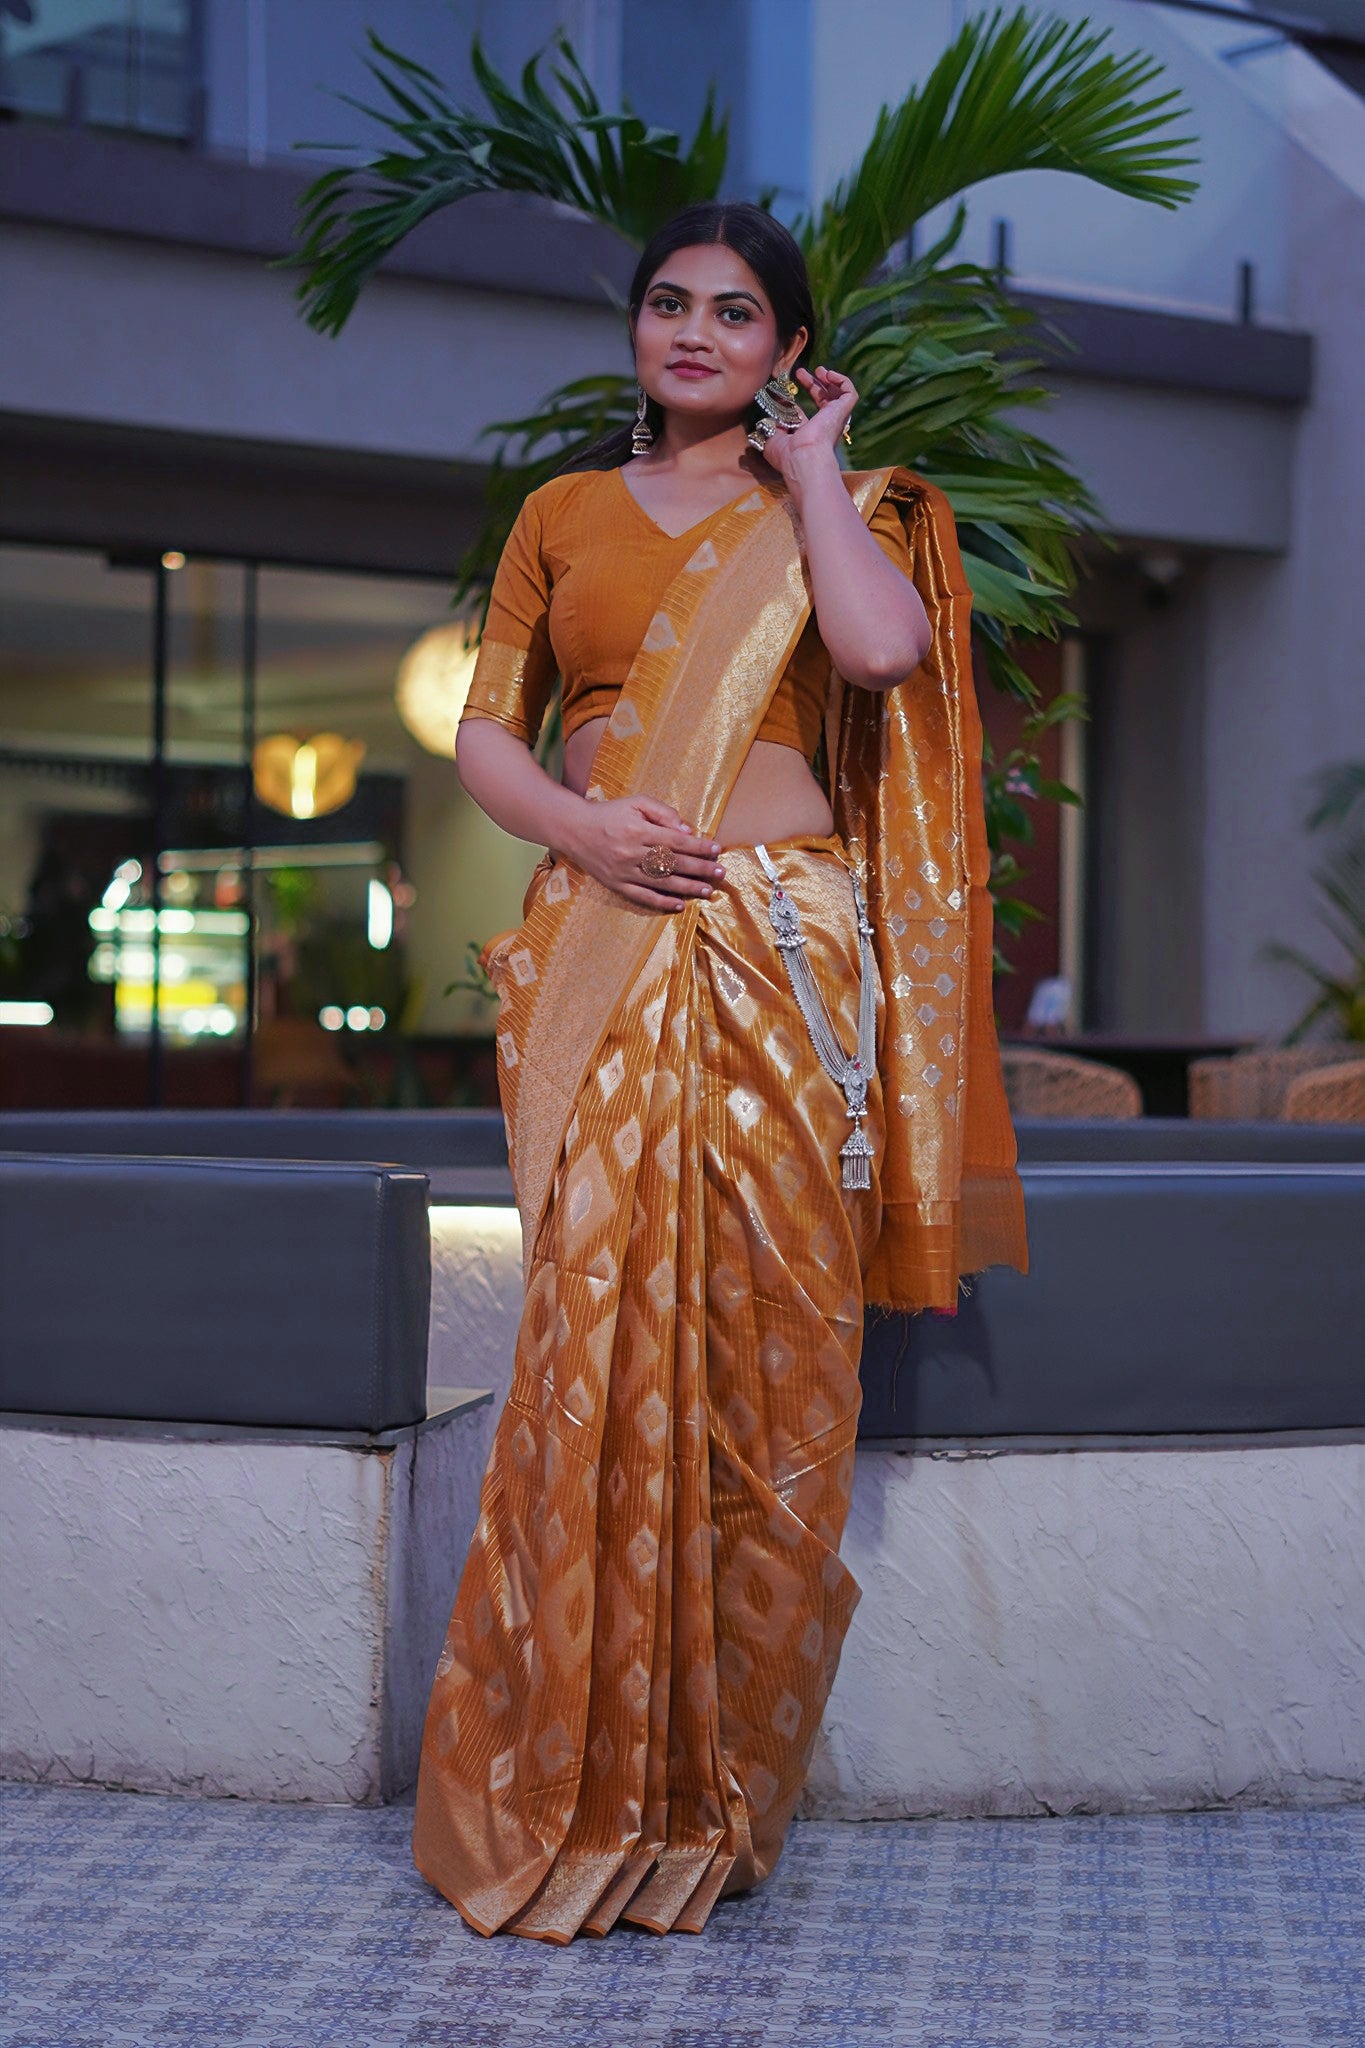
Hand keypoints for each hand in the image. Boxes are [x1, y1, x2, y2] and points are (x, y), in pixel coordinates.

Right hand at [563, 795, 724, 912]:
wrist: (574, 829)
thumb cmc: (610, 814)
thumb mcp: (635, 802)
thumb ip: (662, 812)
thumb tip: (687, 830)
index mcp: (638, 830)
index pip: (676, 841)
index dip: (698, 846)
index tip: (716, 849)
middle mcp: (632, 853)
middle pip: (673, 863)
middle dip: (700, 868)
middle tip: (720, 872)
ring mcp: (624, 871)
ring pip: (662, 882)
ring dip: (688, 887)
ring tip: (708, 890)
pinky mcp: (616, 885)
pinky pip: (642, 897)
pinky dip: (662, 902)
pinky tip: (680, 904)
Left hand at [757, 364, 855, 477]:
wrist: (802, 457)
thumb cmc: (787, 455)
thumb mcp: (771, 437)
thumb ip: (770, 425)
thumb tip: (769, 413)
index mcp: (809, 436)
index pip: (805, 417)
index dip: (794, 405)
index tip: (785, 391)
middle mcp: (824, 428)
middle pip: (822, 402)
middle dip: (812, 385)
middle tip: (801, 373)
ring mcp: (835, 420)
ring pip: (839, 397)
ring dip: (829, 380)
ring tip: (819, 370)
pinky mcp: (843, 412)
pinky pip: (850, 393)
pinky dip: (842, 381)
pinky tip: (828, 374)